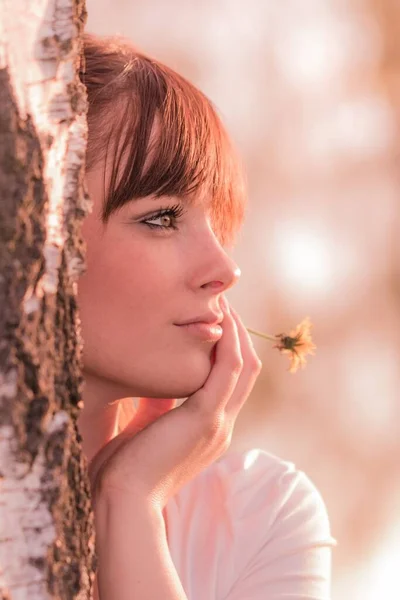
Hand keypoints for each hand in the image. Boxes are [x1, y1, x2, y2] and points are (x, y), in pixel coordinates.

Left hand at [88, 297, 261, 511]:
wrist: (123, 502)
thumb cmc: (125, 472)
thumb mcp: (145, 431)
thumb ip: (157, 407)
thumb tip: (156, 383)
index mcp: (210, 429)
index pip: (232, 382)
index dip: (229, 348)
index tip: (214, 321)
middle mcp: (222, 425)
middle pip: (246, 369)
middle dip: (239, 334)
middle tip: (223, 303)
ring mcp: (218, 422)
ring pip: (244, 365)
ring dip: (237, 331)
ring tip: (223, 302)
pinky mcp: (206, 418)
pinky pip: (228, 369)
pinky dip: (228, 341)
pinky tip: (219, 319)